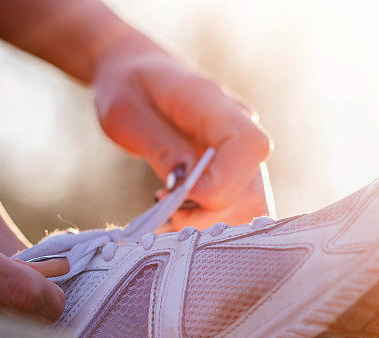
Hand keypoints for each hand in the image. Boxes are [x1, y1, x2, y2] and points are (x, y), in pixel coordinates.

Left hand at [93, 34, 272, 229]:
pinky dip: (211, 224)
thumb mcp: (126, 113)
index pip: (248, 146)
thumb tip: (185, 184)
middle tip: (165, 213)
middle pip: (252, 191)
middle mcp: (240, 127)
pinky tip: (181, 216)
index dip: (222, 182)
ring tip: (171, 215)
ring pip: (251, 209)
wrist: (136, 71)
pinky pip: (238, 209)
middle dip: (209, 217)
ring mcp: (242, 151)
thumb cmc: (127, 86)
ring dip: (210, 225)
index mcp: (213, 104)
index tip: (180, 194)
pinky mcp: (237, 170)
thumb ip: (160, 147)